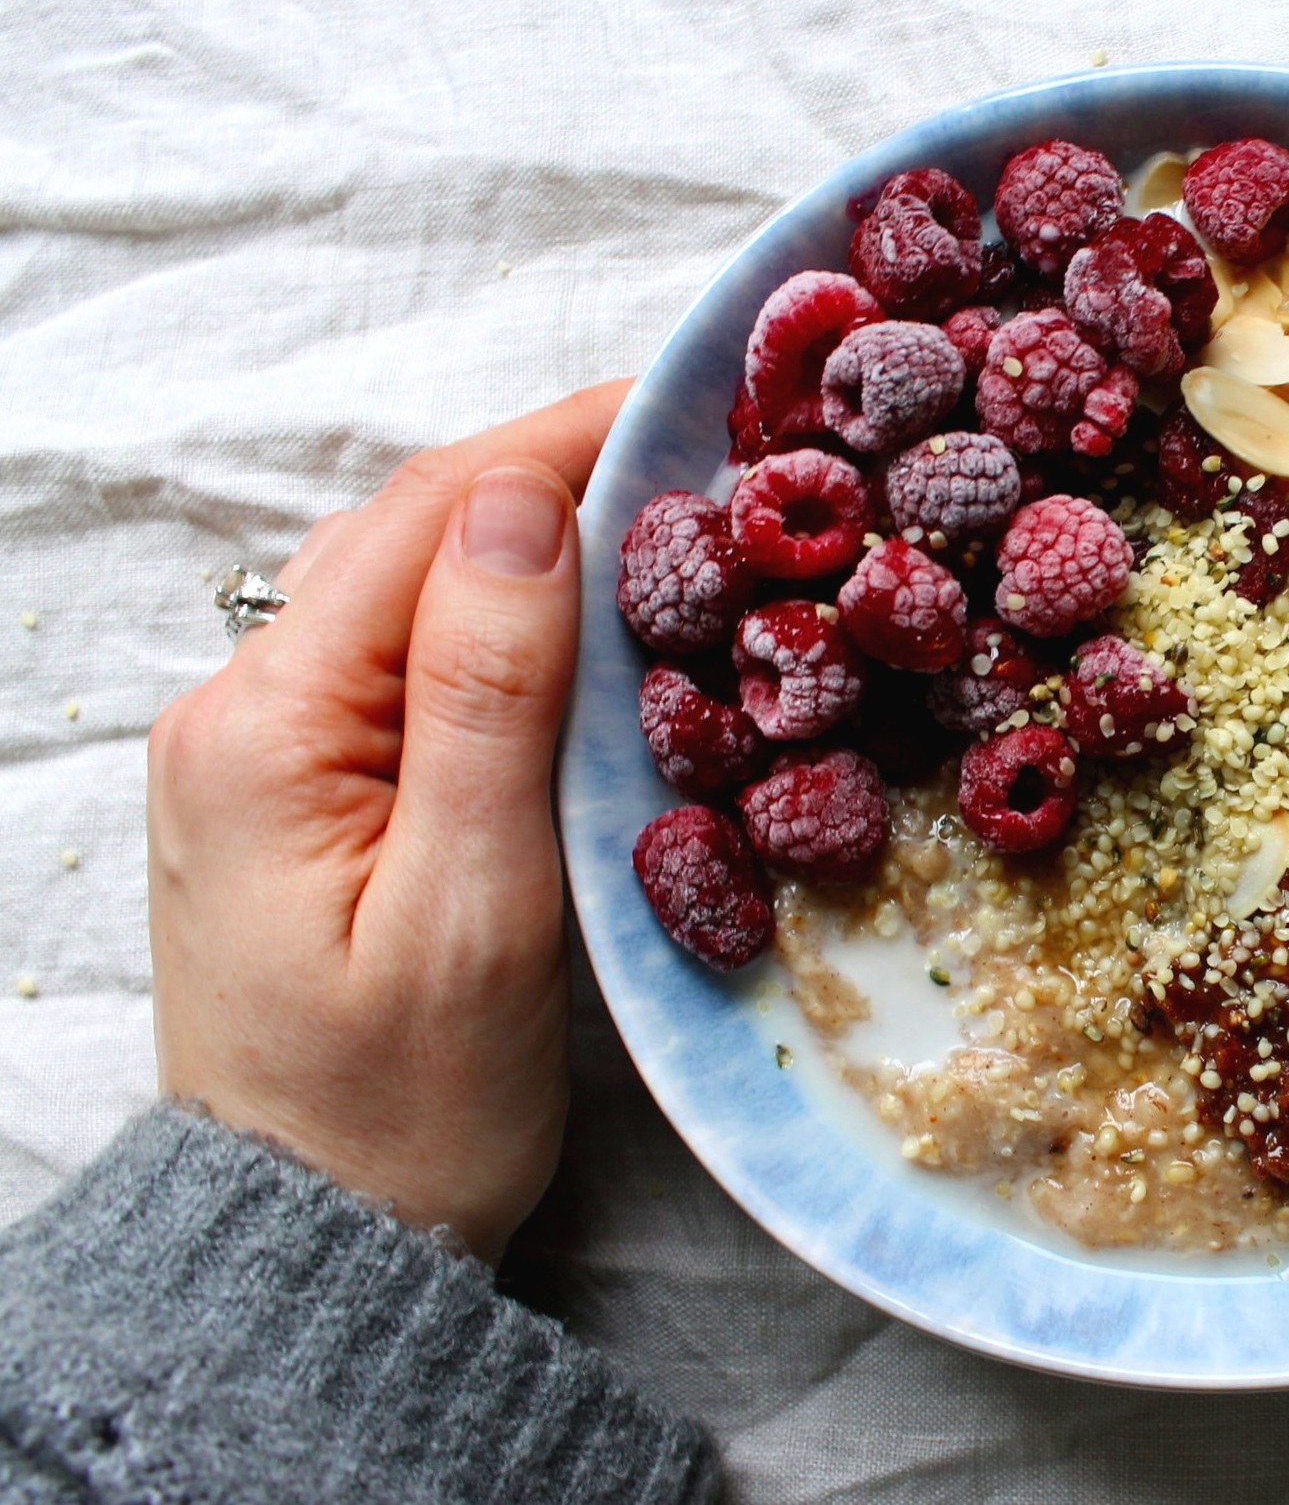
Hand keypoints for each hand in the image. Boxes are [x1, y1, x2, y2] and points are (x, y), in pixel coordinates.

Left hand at [147, 382, 628, 1261]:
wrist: (316, 1235)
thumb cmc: (405, 1105)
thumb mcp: (471, 911)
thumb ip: (485, 699)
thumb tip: (523, 503)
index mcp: (268, 726)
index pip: (432, 519)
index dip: (566, 441)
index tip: (694, 400)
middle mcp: (240, 709)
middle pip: (412, 531)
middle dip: (555, 469)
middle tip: (702, 444)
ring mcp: (261, 747)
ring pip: (408, 584)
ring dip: (529, 534)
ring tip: (660, 506)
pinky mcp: (299, 788)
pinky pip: (402, 654)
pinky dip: (497, 611)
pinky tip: (577, 614)